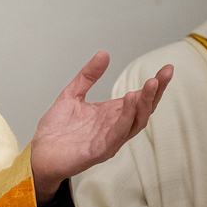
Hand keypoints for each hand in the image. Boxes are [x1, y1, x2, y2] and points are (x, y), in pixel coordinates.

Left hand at [30, 50, 172, 202]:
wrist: (40, 153)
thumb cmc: (57, 129)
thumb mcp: (72, 94)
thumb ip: (88, 76)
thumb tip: (104, 53)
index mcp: (111, 114)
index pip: (138, 99)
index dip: (153, 85)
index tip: (166, 68)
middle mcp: (115, 127)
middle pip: (143, 110)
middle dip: (156, 92)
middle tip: (165, 74)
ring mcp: (110, 139)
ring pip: (136, 122)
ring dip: (145, 103)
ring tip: (150, 84)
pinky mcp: (101, 149)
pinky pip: (118, 133)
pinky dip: (126, 117)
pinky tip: (130, 101)